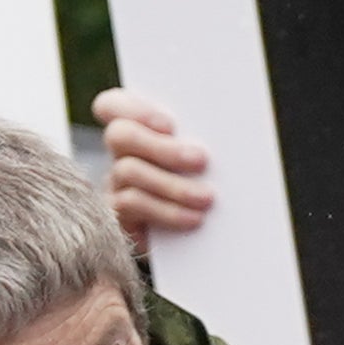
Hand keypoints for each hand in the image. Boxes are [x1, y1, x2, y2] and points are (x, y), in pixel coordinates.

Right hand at [92, 89, 214, 246]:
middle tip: (201, 160)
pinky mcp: (119, 215)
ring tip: (208, 198)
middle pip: (121, 135)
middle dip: (162, 147)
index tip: (171, 125)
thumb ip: (203, 141)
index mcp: (138, 129)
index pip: (112, 105)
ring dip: (172, 185)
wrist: (209, 239)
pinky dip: (167, 211)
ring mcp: (116, 183)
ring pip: (129, 171)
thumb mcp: (209, 160)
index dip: (135, 109)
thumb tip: (231, 134)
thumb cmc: (211, 184)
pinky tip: (194, 219)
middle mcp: (121, 153)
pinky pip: (132, 205)